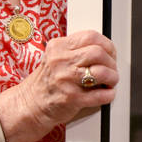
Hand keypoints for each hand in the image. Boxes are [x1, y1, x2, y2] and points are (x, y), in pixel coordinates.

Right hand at [0, 30, 118, 141]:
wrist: (29, 105)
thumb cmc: (46, 82)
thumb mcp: (55, 58)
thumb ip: (76, 50)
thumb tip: (104, 49)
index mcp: (58, 47)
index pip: (90, 36)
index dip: (107, 44)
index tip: (110, 52)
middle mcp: (60, 61)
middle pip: (98, 53)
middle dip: (111, 62)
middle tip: (112, 69)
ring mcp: (65, 80)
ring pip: (101, 72)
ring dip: (112, 77)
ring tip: (111, 81)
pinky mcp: (71, 98)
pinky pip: (99, 95)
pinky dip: (108, 95)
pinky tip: (107, 93)